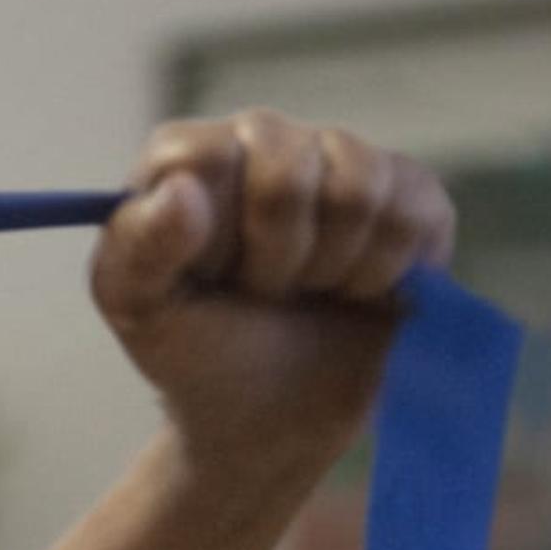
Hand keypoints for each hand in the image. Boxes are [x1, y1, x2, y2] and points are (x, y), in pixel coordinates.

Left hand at [89, 110, 457, 492]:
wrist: (271, 411)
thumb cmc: (197, 350)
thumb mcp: (141, 310)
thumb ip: (139, 247)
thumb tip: (181, 189)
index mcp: (187, 158)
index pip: (207, 157)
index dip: (212, 234)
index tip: (206, 275)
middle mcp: (264, 138)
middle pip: (288, 174)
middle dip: (273, 261)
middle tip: (260, 291)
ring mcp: (342, 156)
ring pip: (357, 193)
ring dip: (328, 268)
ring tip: (304, 289)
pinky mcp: (409, 189)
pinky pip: (411, 215)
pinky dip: (379, 275)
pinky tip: (352, 290)